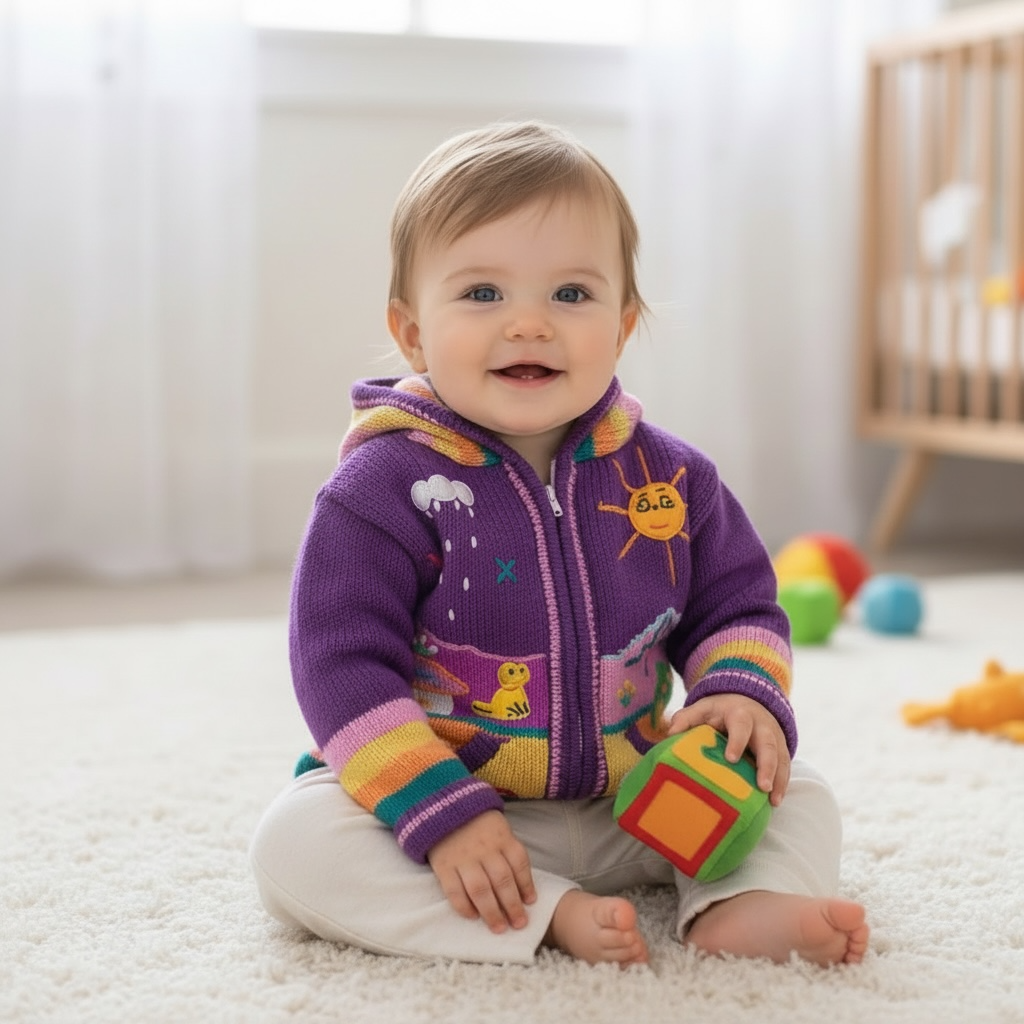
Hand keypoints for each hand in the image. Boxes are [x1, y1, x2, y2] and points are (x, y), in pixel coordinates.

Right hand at [426, 810, 536, 933]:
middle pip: (502, 880)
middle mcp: (484, 849)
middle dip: (512, 905)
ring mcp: (463, 858)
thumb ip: (508, 851)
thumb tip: (522, 886)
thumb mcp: (498, 827)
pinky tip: (473, 916)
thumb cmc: (476, 823)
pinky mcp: (443, 865)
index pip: (519, 863)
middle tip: (519, 924)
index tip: (530, 902)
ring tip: (499, 928)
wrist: (440, 806)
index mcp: (501, 837)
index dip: (527, 884)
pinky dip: (464, 907)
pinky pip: (454, 891)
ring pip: (480, 890)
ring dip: (492, 912)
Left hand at [667, 694, 790, 806]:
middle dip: (766, 765)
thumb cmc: (719, 710)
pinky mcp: (781, 748)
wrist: (747, 699)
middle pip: (767, 743)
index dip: (737, 741)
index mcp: (739, 713)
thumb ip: (686, 718)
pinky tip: (776, 801)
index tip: (731, 758)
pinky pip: (786, 766)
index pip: (741, 725)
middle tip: (762, 786)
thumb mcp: (702, 708)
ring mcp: (774, 736)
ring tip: (773, 800)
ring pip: (781, 756)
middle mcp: (761, 724)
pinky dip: (783, 783)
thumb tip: (670, 734)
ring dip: (779, 778)